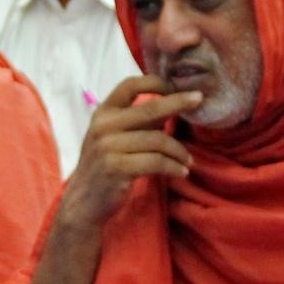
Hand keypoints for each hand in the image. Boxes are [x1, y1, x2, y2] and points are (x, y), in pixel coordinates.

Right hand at [55, 75, 200, 233]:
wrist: (84, 201)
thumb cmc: (105, 167)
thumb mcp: (115, 138)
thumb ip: (137, 122)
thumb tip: (170, 107)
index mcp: (103, 113)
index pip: (129, 85)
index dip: (154, 81)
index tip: (175, 86)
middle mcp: (104, 126)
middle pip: (149, 109)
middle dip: (177, 102)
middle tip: (199, 99)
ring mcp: (108, 147)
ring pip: (157, 140)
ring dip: (178, 151)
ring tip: (189, 161)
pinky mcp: (117, 168)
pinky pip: (155, 162)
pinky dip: (173, 167)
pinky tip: (181, 172)